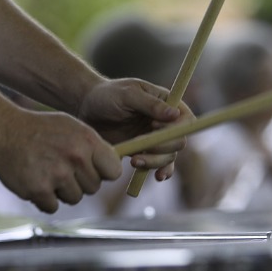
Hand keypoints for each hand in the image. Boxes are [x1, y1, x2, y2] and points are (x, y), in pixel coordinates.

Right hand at [0, 109, 121, 212]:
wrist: (4, 131)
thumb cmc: (41, 129)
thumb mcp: (72, 127)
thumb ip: (93, 146)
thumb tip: (112, 166)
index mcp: (87, 141)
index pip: (113, 172)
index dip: (104, 173)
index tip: (94, 170)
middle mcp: (75, 158)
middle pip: (93, 188)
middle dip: (80, 181)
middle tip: (63, 168)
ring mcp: (57, 175)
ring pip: (75, 198)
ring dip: (63, 191)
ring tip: (49, 172)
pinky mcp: (39, 190)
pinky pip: (53, 207)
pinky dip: (45, 199)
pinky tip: (37, 180)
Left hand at [77, 78, 191, 180]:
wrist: (87, 109)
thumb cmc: (106, 94)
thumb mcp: (127, 94)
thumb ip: (150, 104)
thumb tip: (174, 114)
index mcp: (165, 102)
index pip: (185, 119)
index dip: (175, 127)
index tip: (153, 126)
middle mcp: (165, 122)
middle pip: (179, 141)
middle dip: (163, 148)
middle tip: (141, 146)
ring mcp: (155, 138)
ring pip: (169, 156)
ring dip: (155, 162)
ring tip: (134, 161)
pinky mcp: (144, 151)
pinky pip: (159, 164)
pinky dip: (160, 171)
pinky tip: (156, 176)